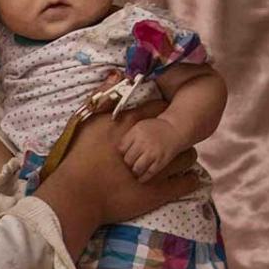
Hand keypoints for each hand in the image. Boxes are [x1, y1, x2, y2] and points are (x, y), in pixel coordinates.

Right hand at [35, 97, 201, 245]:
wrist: (79, 194)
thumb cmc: (80, 158)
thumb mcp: (87, 122)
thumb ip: (102, 97)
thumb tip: (116, 74)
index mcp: (134, 126)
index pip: (159, 111)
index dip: (164, 111)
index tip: (164, 114)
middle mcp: (151, 145)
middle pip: (177, 133)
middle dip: (177, 135)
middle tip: (172, 139)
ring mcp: (158, 169)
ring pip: (186, 157)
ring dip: (184, 157)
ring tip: (179, 159)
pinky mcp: (160, 191)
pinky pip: (186, 182)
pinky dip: (189, 180)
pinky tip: (189, 178)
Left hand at [118, 117, 184, 178]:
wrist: (175, 129)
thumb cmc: (156, 128)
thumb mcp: (140, 126)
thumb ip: (129, 137)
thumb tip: (118, 151)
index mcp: (137, 133)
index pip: (122, 148)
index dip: (122, 153)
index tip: (125, 154)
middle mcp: (144, 143)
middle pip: (128, 159)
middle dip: (128, 163)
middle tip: (130, 163)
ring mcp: (152, 153)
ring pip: (136, 168)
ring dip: (134, 171)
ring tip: (135, 170)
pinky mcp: (160, 161)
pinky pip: (148, 173)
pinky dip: (143, 178)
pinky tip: (140, 178)